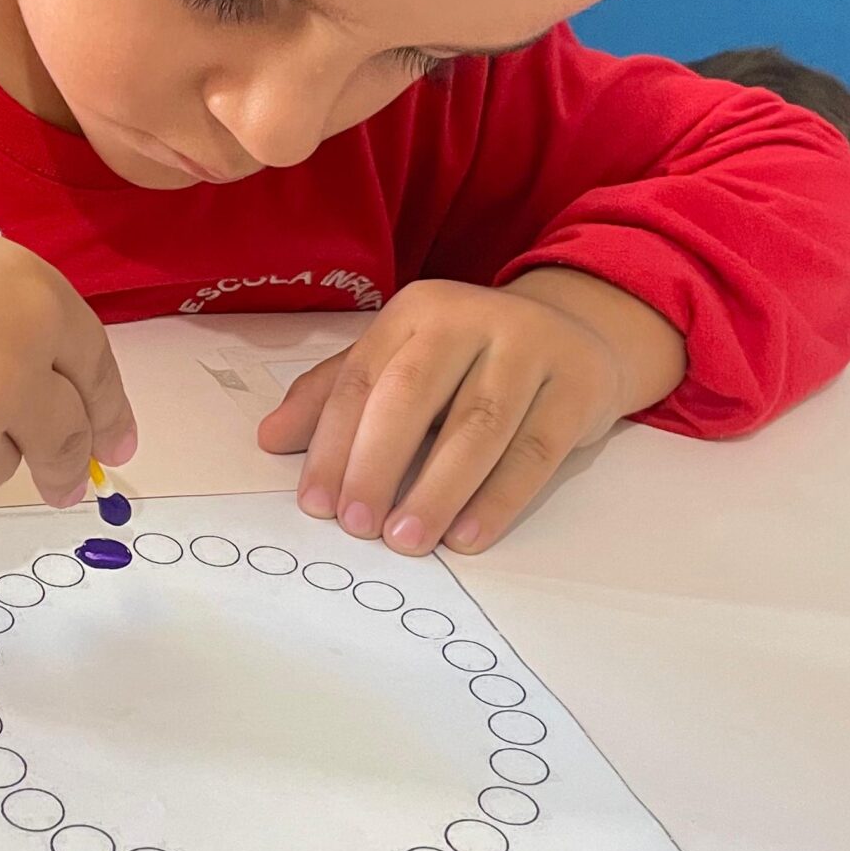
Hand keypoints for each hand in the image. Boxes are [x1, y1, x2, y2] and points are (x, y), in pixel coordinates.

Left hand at [256, 269, 685, 555]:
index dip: (333, 444)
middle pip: (413, 395)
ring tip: (406, 541)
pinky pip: (533, 452)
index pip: (363, 379)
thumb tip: (271, 438)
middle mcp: (471, 317)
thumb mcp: (403, 361)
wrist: (578, 334)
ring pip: (476, 427)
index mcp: (417, 310)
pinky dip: (498, 499)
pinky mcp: (576, 387)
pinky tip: (467, 536)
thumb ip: (336, 394)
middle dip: (378, 464)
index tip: (316, 504)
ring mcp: (530, 348)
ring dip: (436, 490)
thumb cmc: (471, 359)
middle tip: (357, 526)